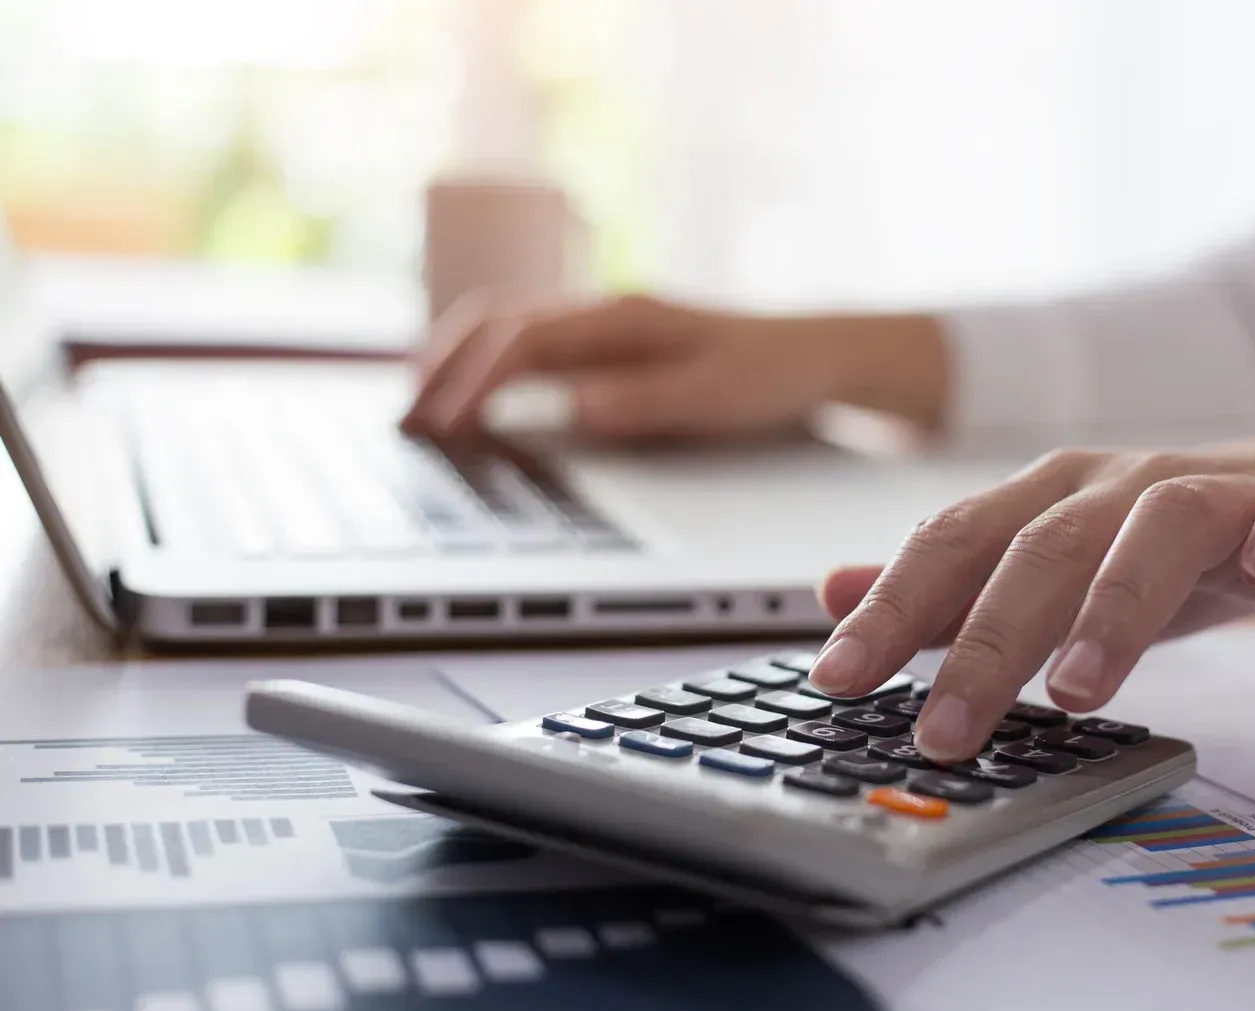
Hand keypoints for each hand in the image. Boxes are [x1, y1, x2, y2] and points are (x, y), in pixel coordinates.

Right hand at [402, 293, 949, 440]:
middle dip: (444, 370)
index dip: (475, 383)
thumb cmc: (770, 374)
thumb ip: (641, 401)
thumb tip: (571, 408)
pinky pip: (531, 342)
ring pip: (506, 326)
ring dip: (456, 361)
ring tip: (420, 405)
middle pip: (496, 324)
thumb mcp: (713, 396)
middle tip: (406, 420)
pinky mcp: (611, 341)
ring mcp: (605, 322)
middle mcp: (605, 311)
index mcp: (623, 318)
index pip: (523, 342)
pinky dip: (488, 363)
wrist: (816, 354)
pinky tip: (477, 396)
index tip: (444, 425)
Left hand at [808, 431, 1254, 761]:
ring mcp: (1215, 482)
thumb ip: (947, 592)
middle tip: (945, 731)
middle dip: (986, 641)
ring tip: (1077, 692)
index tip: (835, 682)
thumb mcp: (1049, 575)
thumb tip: (831, 593)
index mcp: (1047, 500)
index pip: (953, 545)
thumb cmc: (1166, 553)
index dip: (891, 609)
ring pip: (1160, 524)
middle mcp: (1118, 484)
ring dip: (1114, 604)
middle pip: (1041, 547)